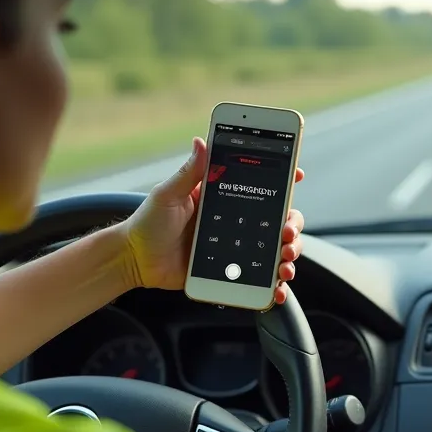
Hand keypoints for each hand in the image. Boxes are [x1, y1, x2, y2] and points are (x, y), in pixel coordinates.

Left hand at [120, 137, 305, 304]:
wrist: (135, 260)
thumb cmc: (148, 223)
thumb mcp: (167, 195)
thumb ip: (187, 172)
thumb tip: (201, 141)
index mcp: (225, 199)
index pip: (262, 186)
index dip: (283, 180)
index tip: (296, 175)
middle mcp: (237, 222)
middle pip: (280, 220)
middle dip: (292, 225)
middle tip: (286, 232)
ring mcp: (237, 248)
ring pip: (277, 249)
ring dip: (290, 254)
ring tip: (284, 263)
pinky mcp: (232, 272)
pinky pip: (260, 278)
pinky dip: (274, 286)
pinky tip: (277, 290)